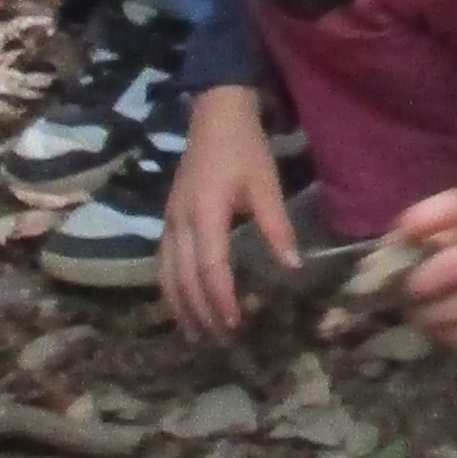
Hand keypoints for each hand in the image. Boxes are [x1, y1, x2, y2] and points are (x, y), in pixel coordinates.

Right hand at [159, 83, 295, 342]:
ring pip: (167, 274)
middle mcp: (180, 221)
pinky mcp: (168, 219)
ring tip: (195, 334)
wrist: (214, 116)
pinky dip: (171, 288)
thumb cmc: (245, 150)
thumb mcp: (266, 186)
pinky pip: (163, 262)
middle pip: (184, 278)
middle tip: (218, 341)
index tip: (234, 324)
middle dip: (200, 312)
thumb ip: (277, 228)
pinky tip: (181, 304)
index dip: (221, 299)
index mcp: (206, 213)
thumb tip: (293, 267)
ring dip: (180, 306)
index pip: (211, 268)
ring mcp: (169, 220)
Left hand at [392, 185, 456, 353]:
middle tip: (403, 289)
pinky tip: (439, 324)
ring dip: (423, 313)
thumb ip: (424, 230)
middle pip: (446, 268)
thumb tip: (379, 256)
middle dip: (413, 283)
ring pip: (449, 309)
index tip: (402, 231)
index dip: (422, 218)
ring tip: (417, 309)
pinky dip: (443, 333)